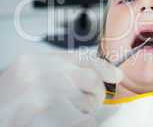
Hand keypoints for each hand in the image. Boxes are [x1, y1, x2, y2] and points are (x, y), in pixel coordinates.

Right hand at [0, 52, 122, 126]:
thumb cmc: (10, 102)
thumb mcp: (30, 77)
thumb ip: (59, 72)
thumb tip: (98, 77)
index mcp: (35, 62)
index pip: (81, 58)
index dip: (104, 68)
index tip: (116, 75)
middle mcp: (41, 76)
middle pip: (91, 81)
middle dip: (95, 94)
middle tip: (85, 102)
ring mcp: (44, 98)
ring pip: (88, 105)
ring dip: (83, 113)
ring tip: (60, 116)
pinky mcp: (48, 121)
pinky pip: (84, 122)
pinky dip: (81, 124)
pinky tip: (61, 122)